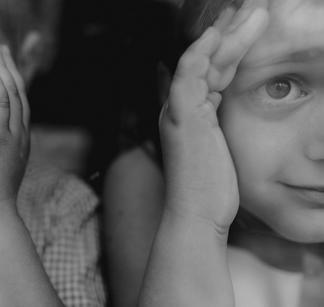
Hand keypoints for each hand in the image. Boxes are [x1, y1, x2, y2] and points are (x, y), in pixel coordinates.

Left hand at [0, 43, 29, 220]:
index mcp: (21, 140)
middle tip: (1, 49)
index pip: (19, 104)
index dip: (13, 82)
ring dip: (4, 68)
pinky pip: (1, 101)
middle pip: (19, 93)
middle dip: (11, 68)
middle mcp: (21, 134)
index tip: (4, 67)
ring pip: (12, 92)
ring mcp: (11, 134)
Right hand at [159, 2, 268, 234]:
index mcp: (193, 114)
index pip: (212, 72)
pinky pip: (189, 74)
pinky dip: (202, 51)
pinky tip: (219, 33)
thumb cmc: (209, 187)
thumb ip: (217, 124)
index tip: (247, 29)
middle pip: (207, 61)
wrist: (196, 214)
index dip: (229, 48)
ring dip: (226, 34)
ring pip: (200, 61)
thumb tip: (223, 107)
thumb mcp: (218, 150)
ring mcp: (179, 110)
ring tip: (252, 13)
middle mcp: (181, 107)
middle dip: (230, 33)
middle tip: (251, 10)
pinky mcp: (182, 115)